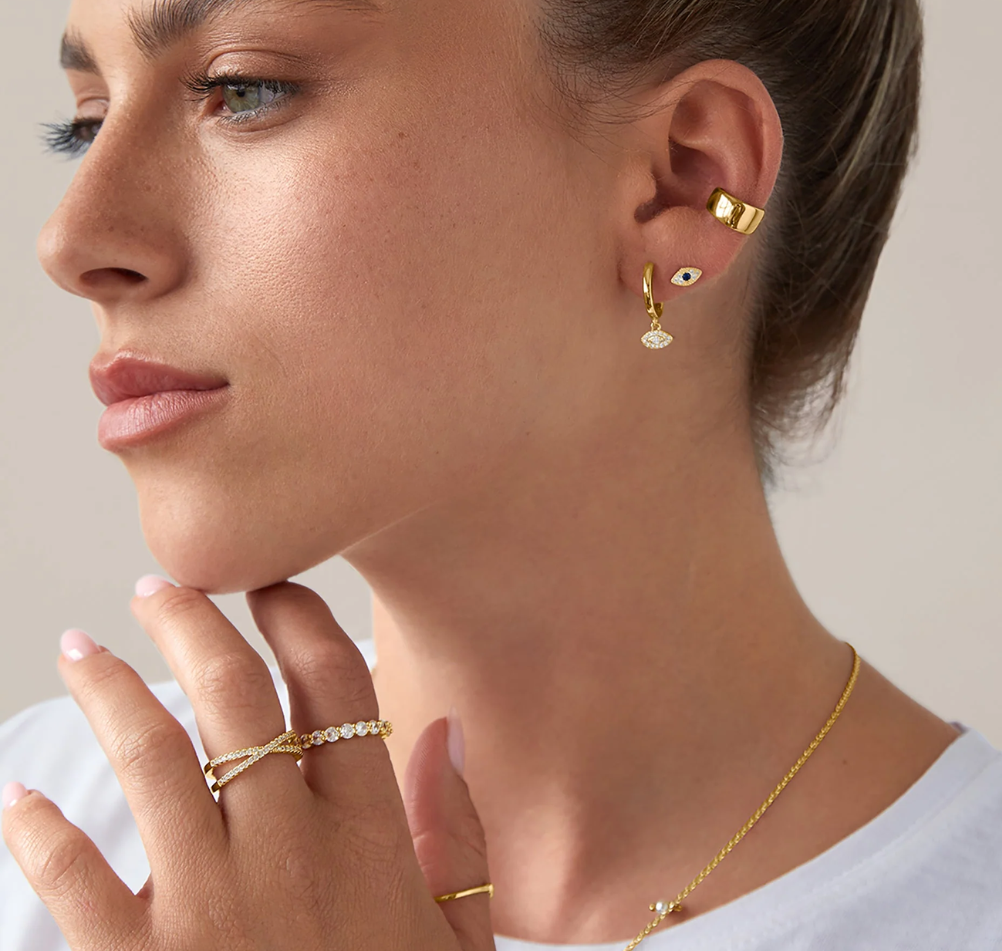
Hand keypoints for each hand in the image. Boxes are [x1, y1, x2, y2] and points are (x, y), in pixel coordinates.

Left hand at [1, 579, 494, 950]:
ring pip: (152, 755)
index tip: (272, 583)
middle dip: (194, 621)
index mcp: (368, 835)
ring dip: (108, 688)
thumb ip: (461, 835)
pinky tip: (20, 799)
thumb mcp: (459, 943)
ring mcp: (208, 907)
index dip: (300, 618)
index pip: (334, 685)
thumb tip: (448, 733)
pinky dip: (38, 830)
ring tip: (78, 649)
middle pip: (233, 694)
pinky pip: (74, 879)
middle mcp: (288, 849)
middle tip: (161, 587)